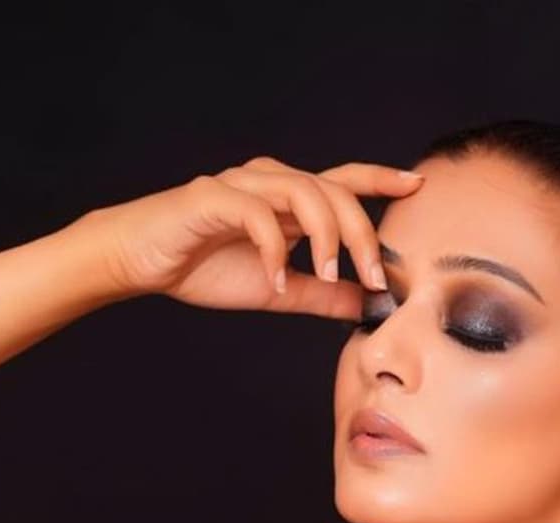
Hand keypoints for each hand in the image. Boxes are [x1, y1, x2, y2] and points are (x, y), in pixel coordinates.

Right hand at [75, 155, 424, 313]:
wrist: (143, 262)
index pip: (344, 181)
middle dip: (363, 233)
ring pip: (303, 191)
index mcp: (289, 201)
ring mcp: (242, 186)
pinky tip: (276, 278)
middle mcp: (270, 183)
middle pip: (334, 190)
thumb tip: (365, 305)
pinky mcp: (212, 198)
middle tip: (375, 277)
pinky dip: (274, 248)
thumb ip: (322, 295)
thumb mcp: (278, 290)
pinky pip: (256, 214)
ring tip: (332, 273)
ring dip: (326, 235)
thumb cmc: (205, 268)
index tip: (416, 185)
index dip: (380, 179)